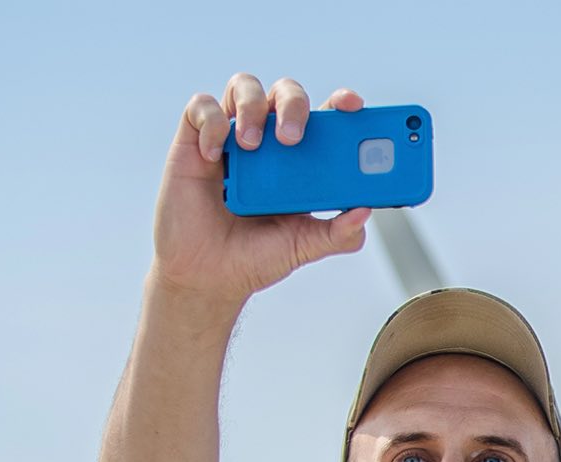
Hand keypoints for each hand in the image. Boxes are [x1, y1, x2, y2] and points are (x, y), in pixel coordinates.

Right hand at [151, 74, 370, 306]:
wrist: (209, 275)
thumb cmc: (257, 256)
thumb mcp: (304, 247)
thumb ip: (338, 233)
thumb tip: (364, 212)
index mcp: (302, 162)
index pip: (325, 120)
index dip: (341, 104)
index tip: (353, 105)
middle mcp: (269, 142)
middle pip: (288, 94)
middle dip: (295, 105)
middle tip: (292, 137)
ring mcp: (233, 138)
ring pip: (245, 87)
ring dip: (253, 107)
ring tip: (252, 146)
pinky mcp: (196, 141)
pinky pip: (202, 107)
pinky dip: (212, 124)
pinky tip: (214, 157)